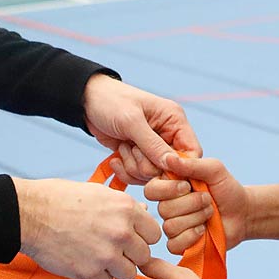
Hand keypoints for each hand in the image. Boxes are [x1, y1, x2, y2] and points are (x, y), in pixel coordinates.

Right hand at [14, 177, 160, 278]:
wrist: (30, 214)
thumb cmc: (62, 199)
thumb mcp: (99, 193)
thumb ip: (126, 207)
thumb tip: (145, 215)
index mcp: (126, 209)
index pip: (154, 235)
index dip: (142, 237)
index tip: (129, 238)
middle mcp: (121, 232)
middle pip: (144, 257)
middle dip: (130, 255)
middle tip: (113, 250)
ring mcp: (106, 254)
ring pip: (129, 273)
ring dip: (117, 268)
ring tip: (99, 257)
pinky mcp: (89, 272)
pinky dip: (97, 276)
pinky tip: (85, 261)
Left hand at [83, 74, 199, 183]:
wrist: (86, 102)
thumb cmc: (111, 102)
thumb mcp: (131, 121)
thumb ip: (152, 145)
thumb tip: (172, 166)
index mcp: (174, 122)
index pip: (192, 153)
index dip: (180, 167)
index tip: (160, 170)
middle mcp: (168, 136)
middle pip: (171, 169)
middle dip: (147, 166)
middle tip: (131, 150)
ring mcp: (152, 149)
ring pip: (153, 176)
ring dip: (133, 167)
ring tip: (122, 148)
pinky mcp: (139, 158)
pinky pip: (139, 177)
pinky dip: (125, 171)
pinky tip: (115, 158)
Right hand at [143, 153, 252, 253]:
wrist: (242, 212)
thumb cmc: (226, 188)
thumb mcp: (214, 170)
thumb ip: (192, 164)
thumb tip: (168, 158)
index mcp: (169, 186)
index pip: (151, 190)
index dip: (168, 189)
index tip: (188, 185)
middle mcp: (167, 206)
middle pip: (163, 209)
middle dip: (191, 203)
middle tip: (208, 200)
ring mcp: (172, 226)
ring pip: (170, 226)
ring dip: (196, 218)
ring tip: (209, 213)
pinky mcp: (179, 244)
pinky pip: (174, 244)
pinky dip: (192, 236)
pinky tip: (204, 229)